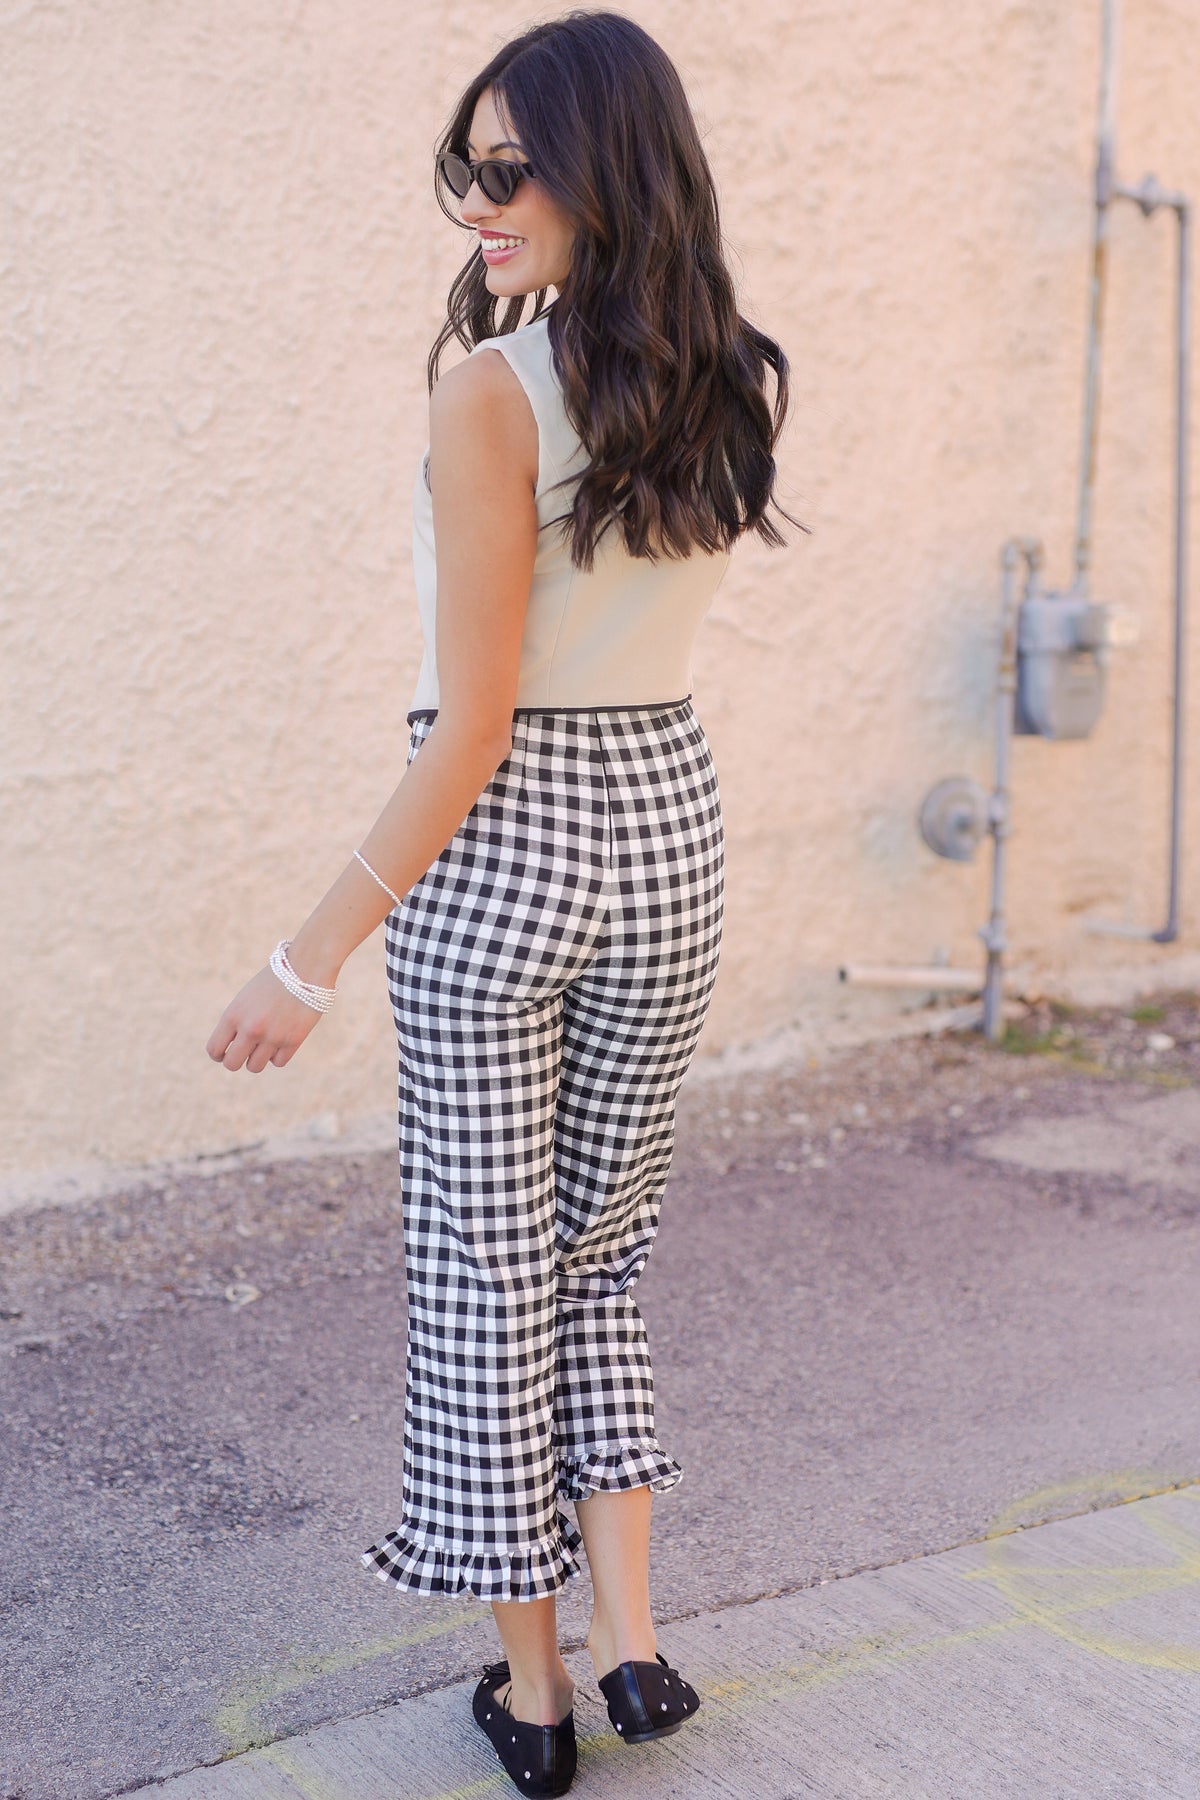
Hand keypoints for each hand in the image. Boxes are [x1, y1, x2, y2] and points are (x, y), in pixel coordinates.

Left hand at [206, 963, 324, 1072]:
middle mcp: (250, 1029)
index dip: (219, 1054)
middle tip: (245, 1052)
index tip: (225, 1053)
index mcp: (233, 1015)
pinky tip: (282, 1040)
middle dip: (236, 1060)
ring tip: (265, 1044)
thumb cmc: (273, 981)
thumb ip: (237, 1023)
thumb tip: (235, 1049)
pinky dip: (278, 1055)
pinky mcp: (293, 1040)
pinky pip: (278, 1062)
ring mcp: (272, 1037)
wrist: (305, 968)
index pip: (214, 1049)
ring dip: (258, 1058)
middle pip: (232, 1064)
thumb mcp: (246, 999)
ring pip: (255, 1066)